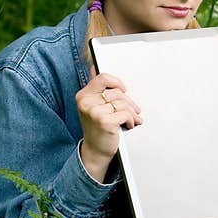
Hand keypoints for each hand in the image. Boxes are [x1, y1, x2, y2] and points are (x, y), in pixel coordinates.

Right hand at [76, 66, 141, 181]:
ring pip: (124, 103)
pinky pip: (126, 114)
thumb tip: (94, 67)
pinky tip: (128, 125)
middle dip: (129, 102)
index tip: (124, 89)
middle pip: (117, 92)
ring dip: (132, 113)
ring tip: (132, 119)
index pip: (103, 78)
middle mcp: (86, 103)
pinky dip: (131, 120)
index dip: (117, 82)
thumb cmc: (97, 127)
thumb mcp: (94, 106)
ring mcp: (94, 112)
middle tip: (134, 110)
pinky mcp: (105, 121)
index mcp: (83, 96)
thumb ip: (97, 88)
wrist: (95, 150)